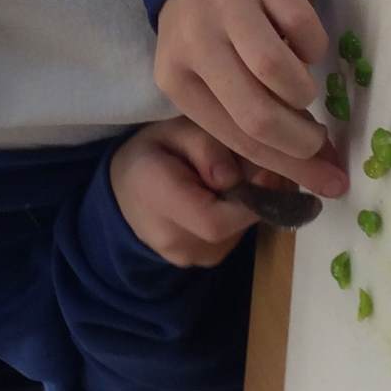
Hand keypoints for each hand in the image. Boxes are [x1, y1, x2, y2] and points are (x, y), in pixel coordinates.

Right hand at [110, 118, 264, 267]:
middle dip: (251, 194)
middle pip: (231, 224)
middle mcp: (171, 238)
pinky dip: (236, 216)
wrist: (126, 190)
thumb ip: (206, 148)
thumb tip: (235, 178)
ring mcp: (187, 257)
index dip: (248, 198)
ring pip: (236, 231)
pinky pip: (232, 237)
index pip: (213, 220)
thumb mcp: (176, 129)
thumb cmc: (154, 150)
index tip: (264, 170)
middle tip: (249, 165)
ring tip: (229, 180)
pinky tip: (222, 197)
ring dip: (245, 205)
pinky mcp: (201, 260)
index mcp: (156, 198)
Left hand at [155, 0, 347, 198]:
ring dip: (302, 92)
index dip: (284, 165)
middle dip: (298, 141)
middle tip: (320, 143)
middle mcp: (195, 43)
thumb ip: (246, 122)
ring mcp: (229, 8)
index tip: (326, 182)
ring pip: (277, 71)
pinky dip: (313, 47)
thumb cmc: (210, 34)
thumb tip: (315, 172)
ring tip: (300, 88)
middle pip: (256, 114)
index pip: (234, 138)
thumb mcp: (207, 78)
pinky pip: (304, 29)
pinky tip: (301, 45)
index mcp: (176, 79)